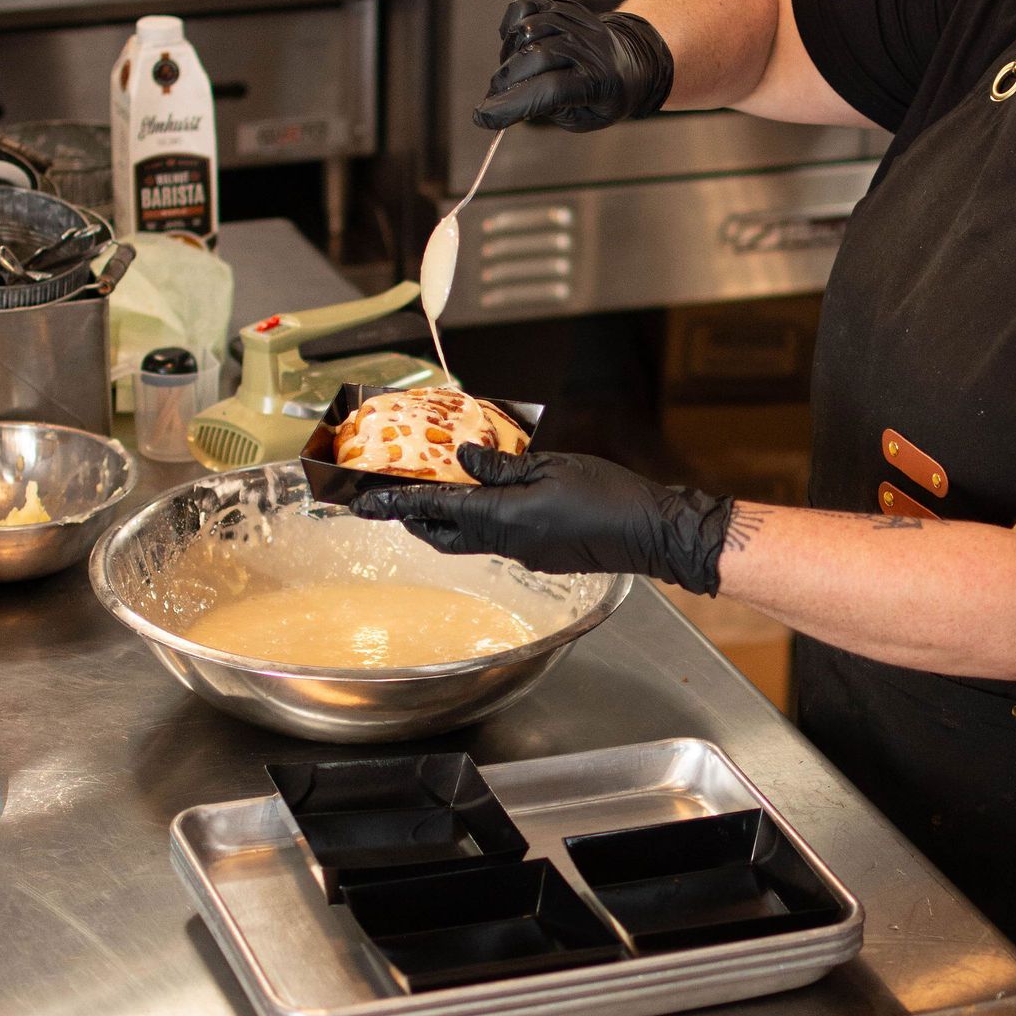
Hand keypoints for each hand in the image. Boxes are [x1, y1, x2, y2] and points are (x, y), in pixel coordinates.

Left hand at [353, 445, 732, 595]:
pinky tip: (488, 501)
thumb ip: (503, 465)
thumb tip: (463, 459)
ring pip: (470, 540)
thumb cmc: (608, 495)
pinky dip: (480, 522)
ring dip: (447, 521)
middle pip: (445, 536)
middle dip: (415, 520)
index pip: (438, 509)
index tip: (365, 502)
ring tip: (433, 496)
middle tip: (392, 501)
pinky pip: (498, 540)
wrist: (651, 532)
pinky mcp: (541, 557)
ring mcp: (525, 555)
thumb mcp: (552, 466)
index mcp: (505, 517)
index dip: (398, 504)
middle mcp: (508, 543)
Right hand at [473, 0, 673, 132]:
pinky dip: (511, 26)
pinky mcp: (561, 6)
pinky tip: (515, 44)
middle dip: (506, 84)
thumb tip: (508, 101)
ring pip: (525, 32)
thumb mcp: (585, 118)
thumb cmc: (604, 96)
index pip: (549, 90)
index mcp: (598, 81)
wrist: (630, 59)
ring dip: (509, 58)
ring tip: (516, 75)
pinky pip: (524, 8)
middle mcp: (587, 46)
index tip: (483, 117)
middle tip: (497, 99)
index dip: (511, 105)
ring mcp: (574, 21)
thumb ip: (548, 109)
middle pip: (533, 58)